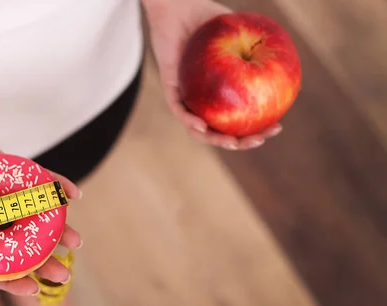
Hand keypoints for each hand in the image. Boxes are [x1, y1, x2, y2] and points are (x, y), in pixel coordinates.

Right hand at [0, 112, 81, 300]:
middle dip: (44, 262)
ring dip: (58, 229)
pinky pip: (37, 181)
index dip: (14, 281)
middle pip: (21, 247)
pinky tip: (75, 195)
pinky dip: (56, 187)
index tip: (33, 290)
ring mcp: (2, 196)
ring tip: (77, 241)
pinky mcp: (10, 171)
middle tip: (64, 274)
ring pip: (35, 217)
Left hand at [144, 0, 281, 149]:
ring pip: (198, 130)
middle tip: (259, 139)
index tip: (276, 127)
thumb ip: (258, 46)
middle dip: (240, 142)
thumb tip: (284, 57)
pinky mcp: (170, 89)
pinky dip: (190, 121)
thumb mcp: (240, 34)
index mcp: (222, 94)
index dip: (257, 128)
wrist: (179, 7)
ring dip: (215, 140)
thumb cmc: (208, 20)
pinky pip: (179, 110)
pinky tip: (203, 126)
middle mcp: (204, 101)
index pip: (240, 118)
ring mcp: (186, 98)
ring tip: (232, 142)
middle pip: (221, 132)